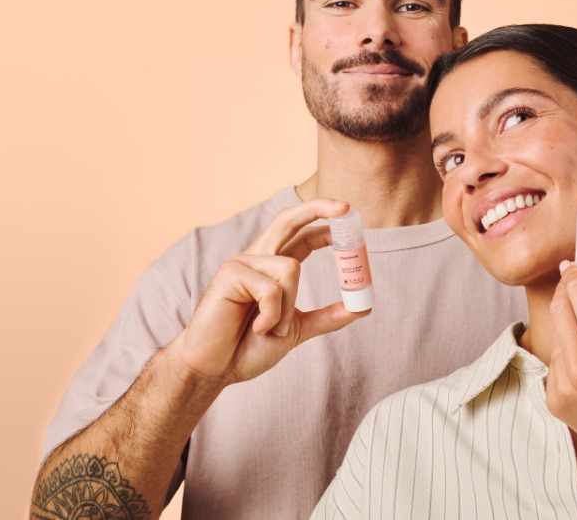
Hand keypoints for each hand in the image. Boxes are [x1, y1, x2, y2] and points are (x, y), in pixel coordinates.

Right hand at [166, 198, 369, 387]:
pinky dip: (272, 316)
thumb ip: (326, 317)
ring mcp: (241, 263)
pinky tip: (256, 328)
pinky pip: (272, 288)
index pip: (300, 235)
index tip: (349, 218)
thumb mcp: (296, 330)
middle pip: (288, 220)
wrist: (215, 368)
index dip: (324, 225)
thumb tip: (361, 307)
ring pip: (291, 268)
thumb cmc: (246, 348)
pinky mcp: (230, 274)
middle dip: (317, 208)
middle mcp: (256, 259)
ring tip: (269, 328)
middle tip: (346, 208)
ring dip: (288, 308)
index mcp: (270, 267)